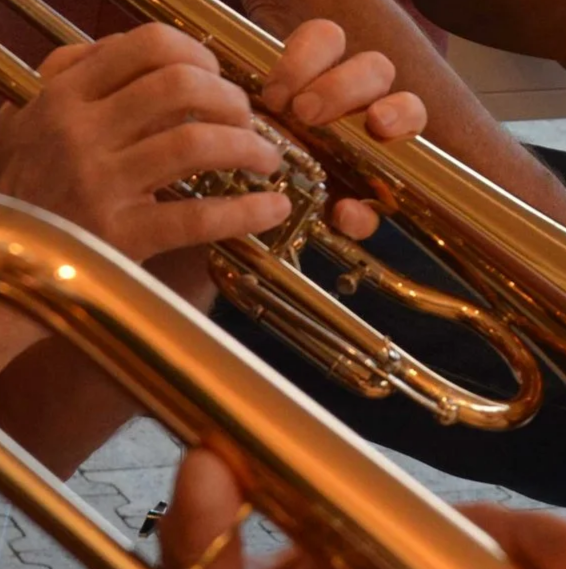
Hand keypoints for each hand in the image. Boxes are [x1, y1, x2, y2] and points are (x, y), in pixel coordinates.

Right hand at [0, 20, 425, 261]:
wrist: (9, 258)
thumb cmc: (34, 189)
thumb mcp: (41, 122)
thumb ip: (83, 85)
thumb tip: (148, 61)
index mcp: (67, 95)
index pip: (147, 47)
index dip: (200, 57)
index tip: (220, 77)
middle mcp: (81, 130)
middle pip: (180, 87)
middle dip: (232, 100)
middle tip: (252, 122)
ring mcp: (100, 182)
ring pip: (195, 144)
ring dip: (248, 148)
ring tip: (269, 161)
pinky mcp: (122, 234)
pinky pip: (199, 217)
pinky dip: (248, 211)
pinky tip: (275, 208)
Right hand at [259, 18, 425, 239]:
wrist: (287, 177)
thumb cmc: (327, 194)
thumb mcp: (340, 213)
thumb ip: (352, 219)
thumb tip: (348, 213)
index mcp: (390, 132)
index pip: (410, 109)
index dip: (399, 112)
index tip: (376, 123)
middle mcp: (369, 94)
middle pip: (375, 69)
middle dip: (343, 88)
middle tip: (308, 115)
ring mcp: (337, 69)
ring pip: (338, 43)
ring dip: (310, 69)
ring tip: (284, 106)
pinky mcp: (307, 58)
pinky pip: (309, 38)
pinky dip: (291, 62)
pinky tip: (272, 95)